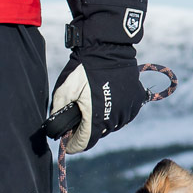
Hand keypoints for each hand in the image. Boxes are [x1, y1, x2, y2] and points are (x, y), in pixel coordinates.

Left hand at [45, 0, 149, 154]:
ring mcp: (128, 109)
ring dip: (102, 121)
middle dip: (87, 130)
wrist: (107, 47)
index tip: (67, 144)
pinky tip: (106, 99)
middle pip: (98, 134)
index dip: (73, 145)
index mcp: (97, 117)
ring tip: (91, 106)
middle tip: (77, 119)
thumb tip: (56, 129)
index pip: (84, 142)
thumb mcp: (64, 89)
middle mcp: (115, 118)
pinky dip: (114, 112)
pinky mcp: (136, 100)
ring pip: (112, 125)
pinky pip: (123, 114)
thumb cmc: (83, 67)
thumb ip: (58, 112)